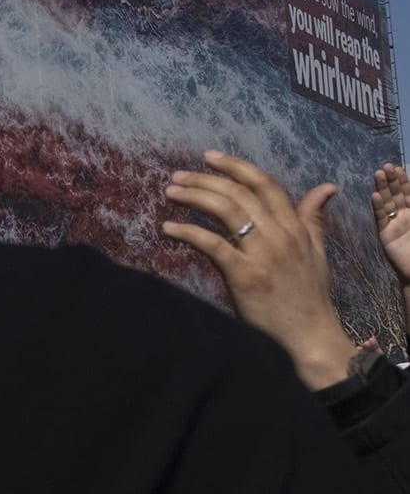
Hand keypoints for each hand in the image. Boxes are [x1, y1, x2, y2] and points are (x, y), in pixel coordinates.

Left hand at [164, 151, 353, 390]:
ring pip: (226, 211)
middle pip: (240, 193)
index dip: (236, 166)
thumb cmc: (308, 296)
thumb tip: (326, 188)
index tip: (209, 157)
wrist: (308, 336)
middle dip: (205, 179)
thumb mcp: (316, 252)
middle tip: (178, 175)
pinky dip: (188, 232)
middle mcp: (280, 235)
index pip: (265, 184)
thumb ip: (312, 219)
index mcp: (296, 228)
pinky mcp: (244, 275)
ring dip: (194, 196)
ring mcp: (263, 254)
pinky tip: (168, 228)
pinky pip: (212, 244)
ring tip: (171, 192)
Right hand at [374, 165, 409, 289]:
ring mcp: (394, 225)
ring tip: (379, 174)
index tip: (399, 167)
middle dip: (392, 180)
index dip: (404, 181)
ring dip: (383, 188)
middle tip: (387, 166)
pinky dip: (378, 207)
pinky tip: (374, 196)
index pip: (409, 193)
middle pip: (396, 195)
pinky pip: (381, 218)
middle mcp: (404, 216)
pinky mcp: (385, 235)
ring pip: (387, 203)